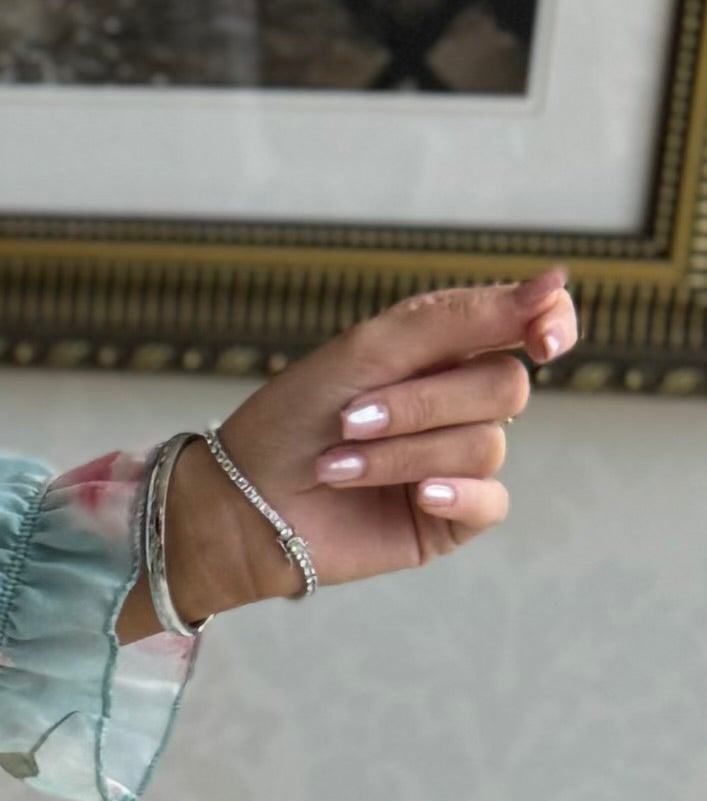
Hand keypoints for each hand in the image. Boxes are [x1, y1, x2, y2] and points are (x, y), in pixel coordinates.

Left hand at [132, 267, 576, 630]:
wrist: (242, 504)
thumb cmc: (292, 421)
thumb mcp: (369, 350)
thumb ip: (460, 316)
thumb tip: (557, 281)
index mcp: (443, 352)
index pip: (526, 324)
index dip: (550, 322)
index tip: (544, 336)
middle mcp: (459, 403)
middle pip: (505, 386)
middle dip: (424, 403)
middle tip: (350, 419)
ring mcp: (459, 463)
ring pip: (486, 445)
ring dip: (403, 452)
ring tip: (338, 465)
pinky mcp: (452, 519)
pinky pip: (492, 501)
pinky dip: (452, 492)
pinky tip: (417, 496)